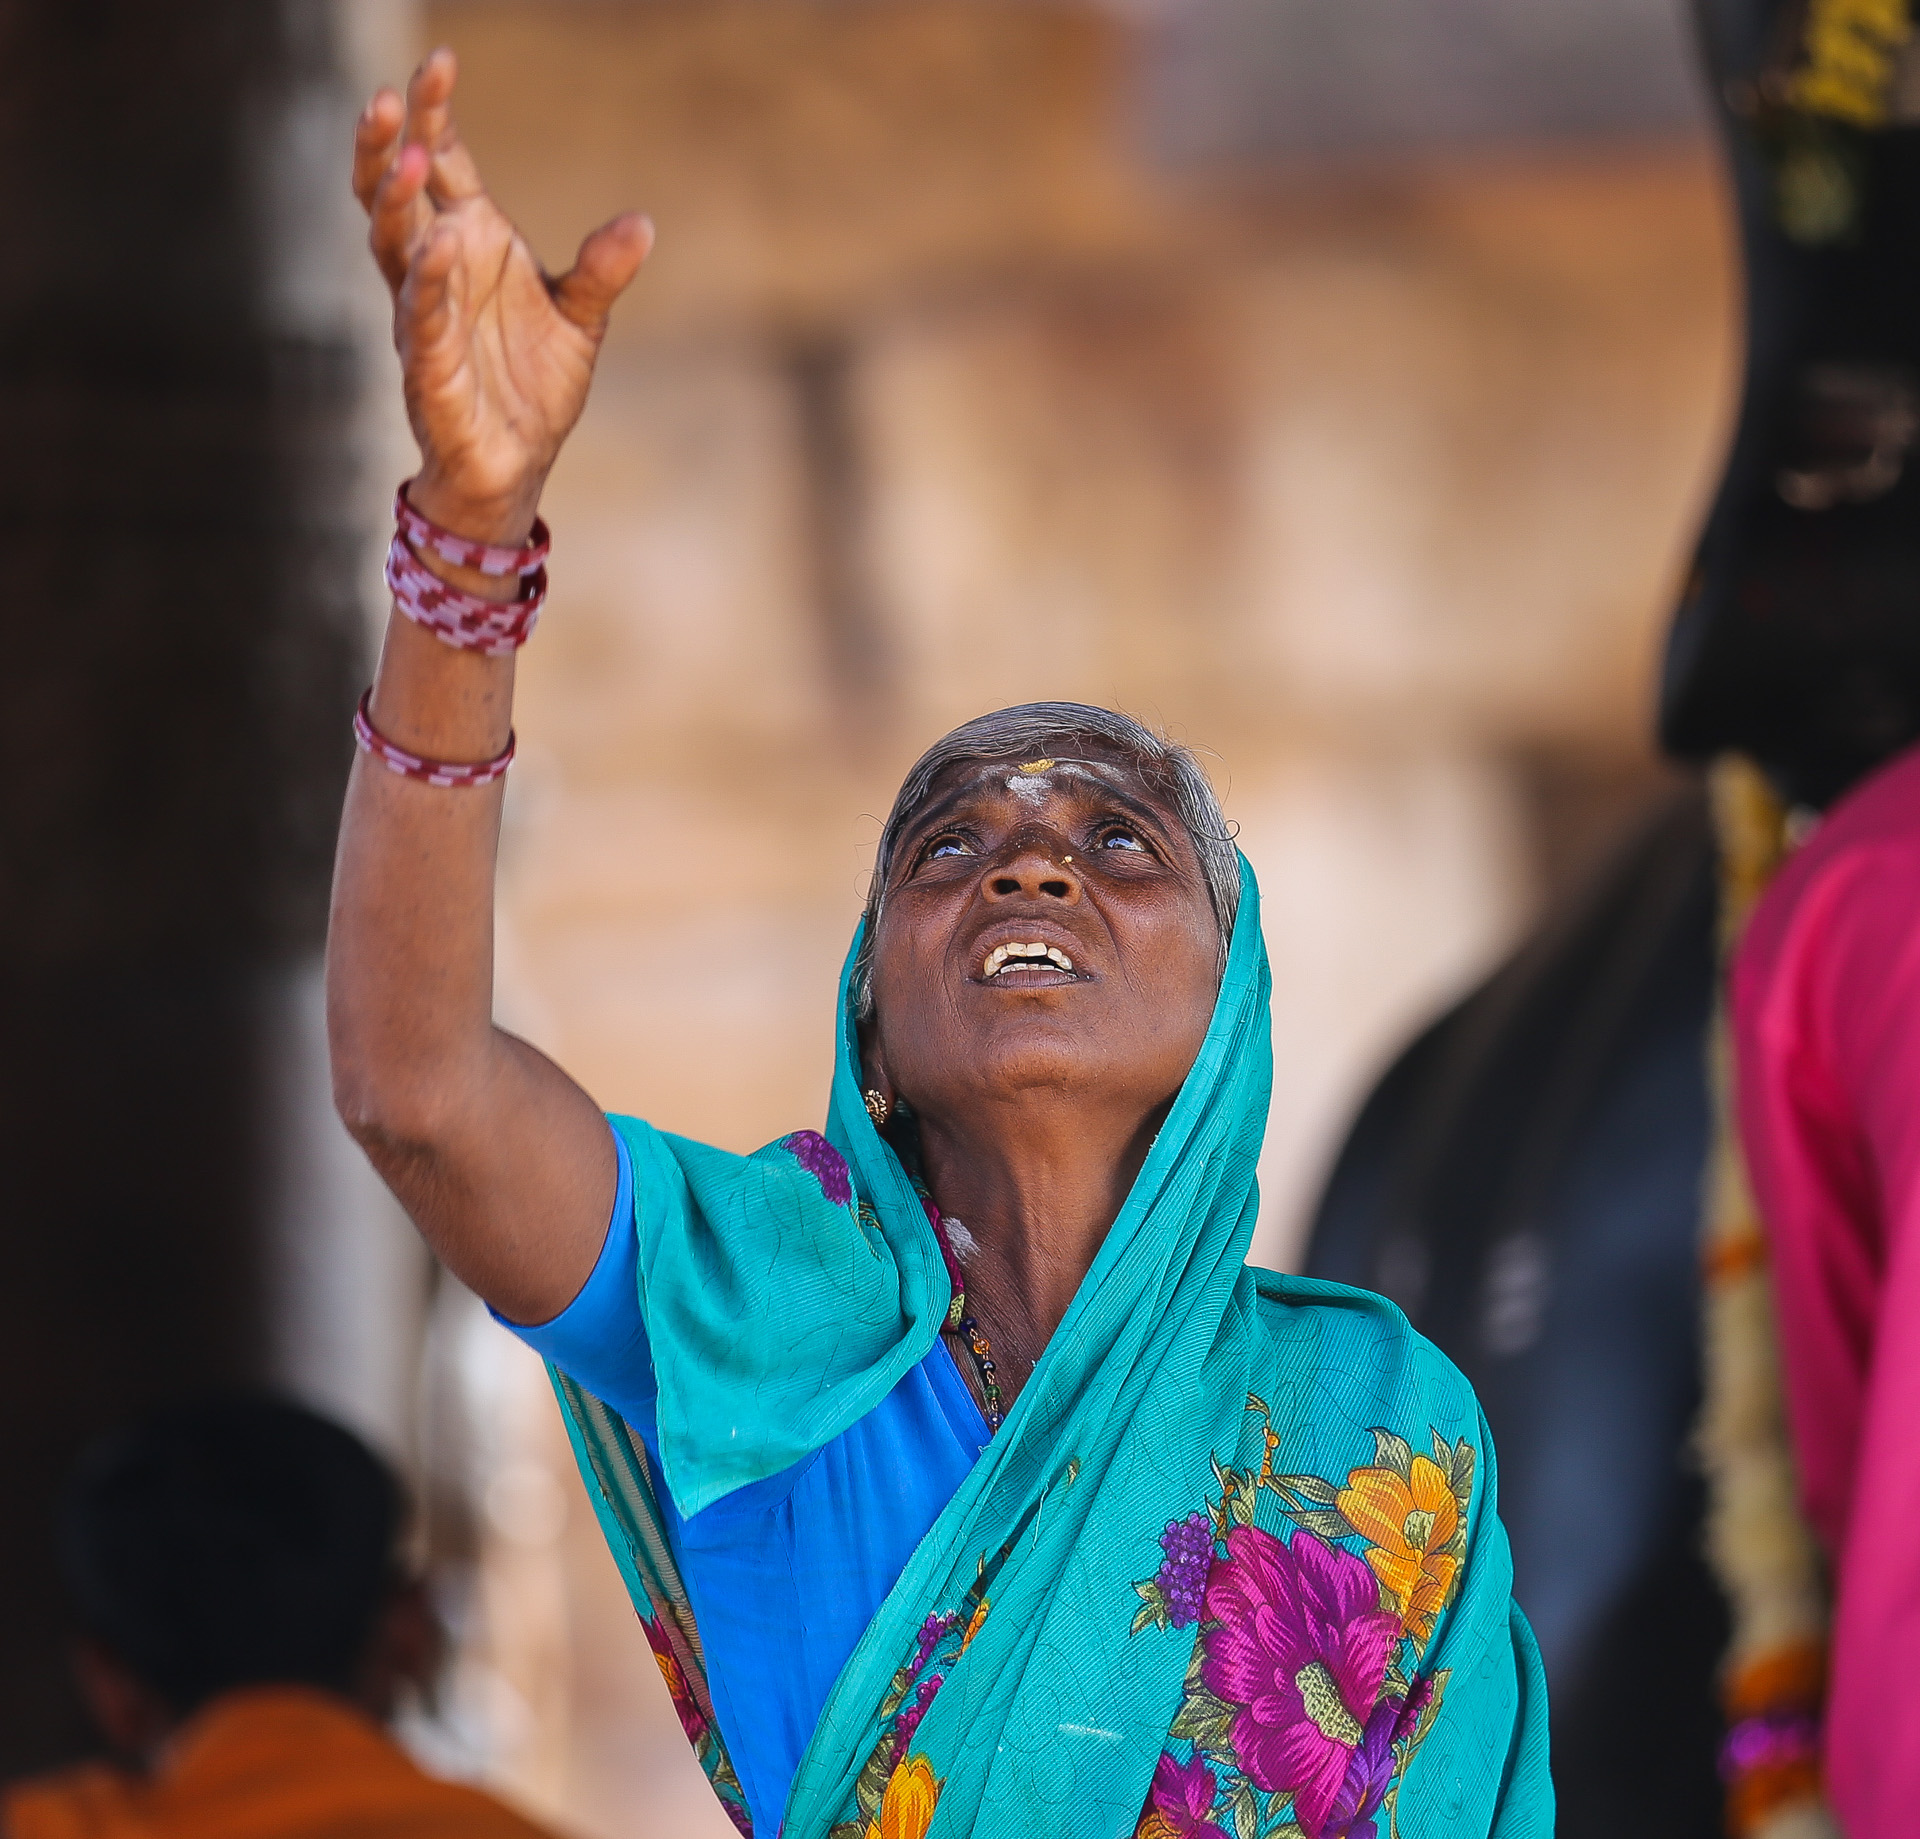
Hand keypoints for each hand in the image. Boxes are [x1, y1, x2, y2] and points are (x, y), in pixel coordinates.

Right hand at [353, 48, 651, 543]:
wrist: (516, 469)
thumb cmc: (534, 389)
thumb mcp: (580, 321)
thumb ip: (602, 273)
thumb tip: (641, 224)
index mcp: (469, 246)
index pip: (442, 164)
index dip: (433, 115)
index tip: (440, 61)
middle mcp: (436, 271)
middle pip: (396, 192)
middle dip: (390, 143)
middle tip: (390, 93)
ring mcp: (422, 316)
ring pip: (391, 245)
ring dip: (395, 199)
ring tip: (408, 154)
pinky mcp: (429, 366)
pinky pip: (421, 315)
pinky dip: (428, 280)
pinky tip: (439, 242)